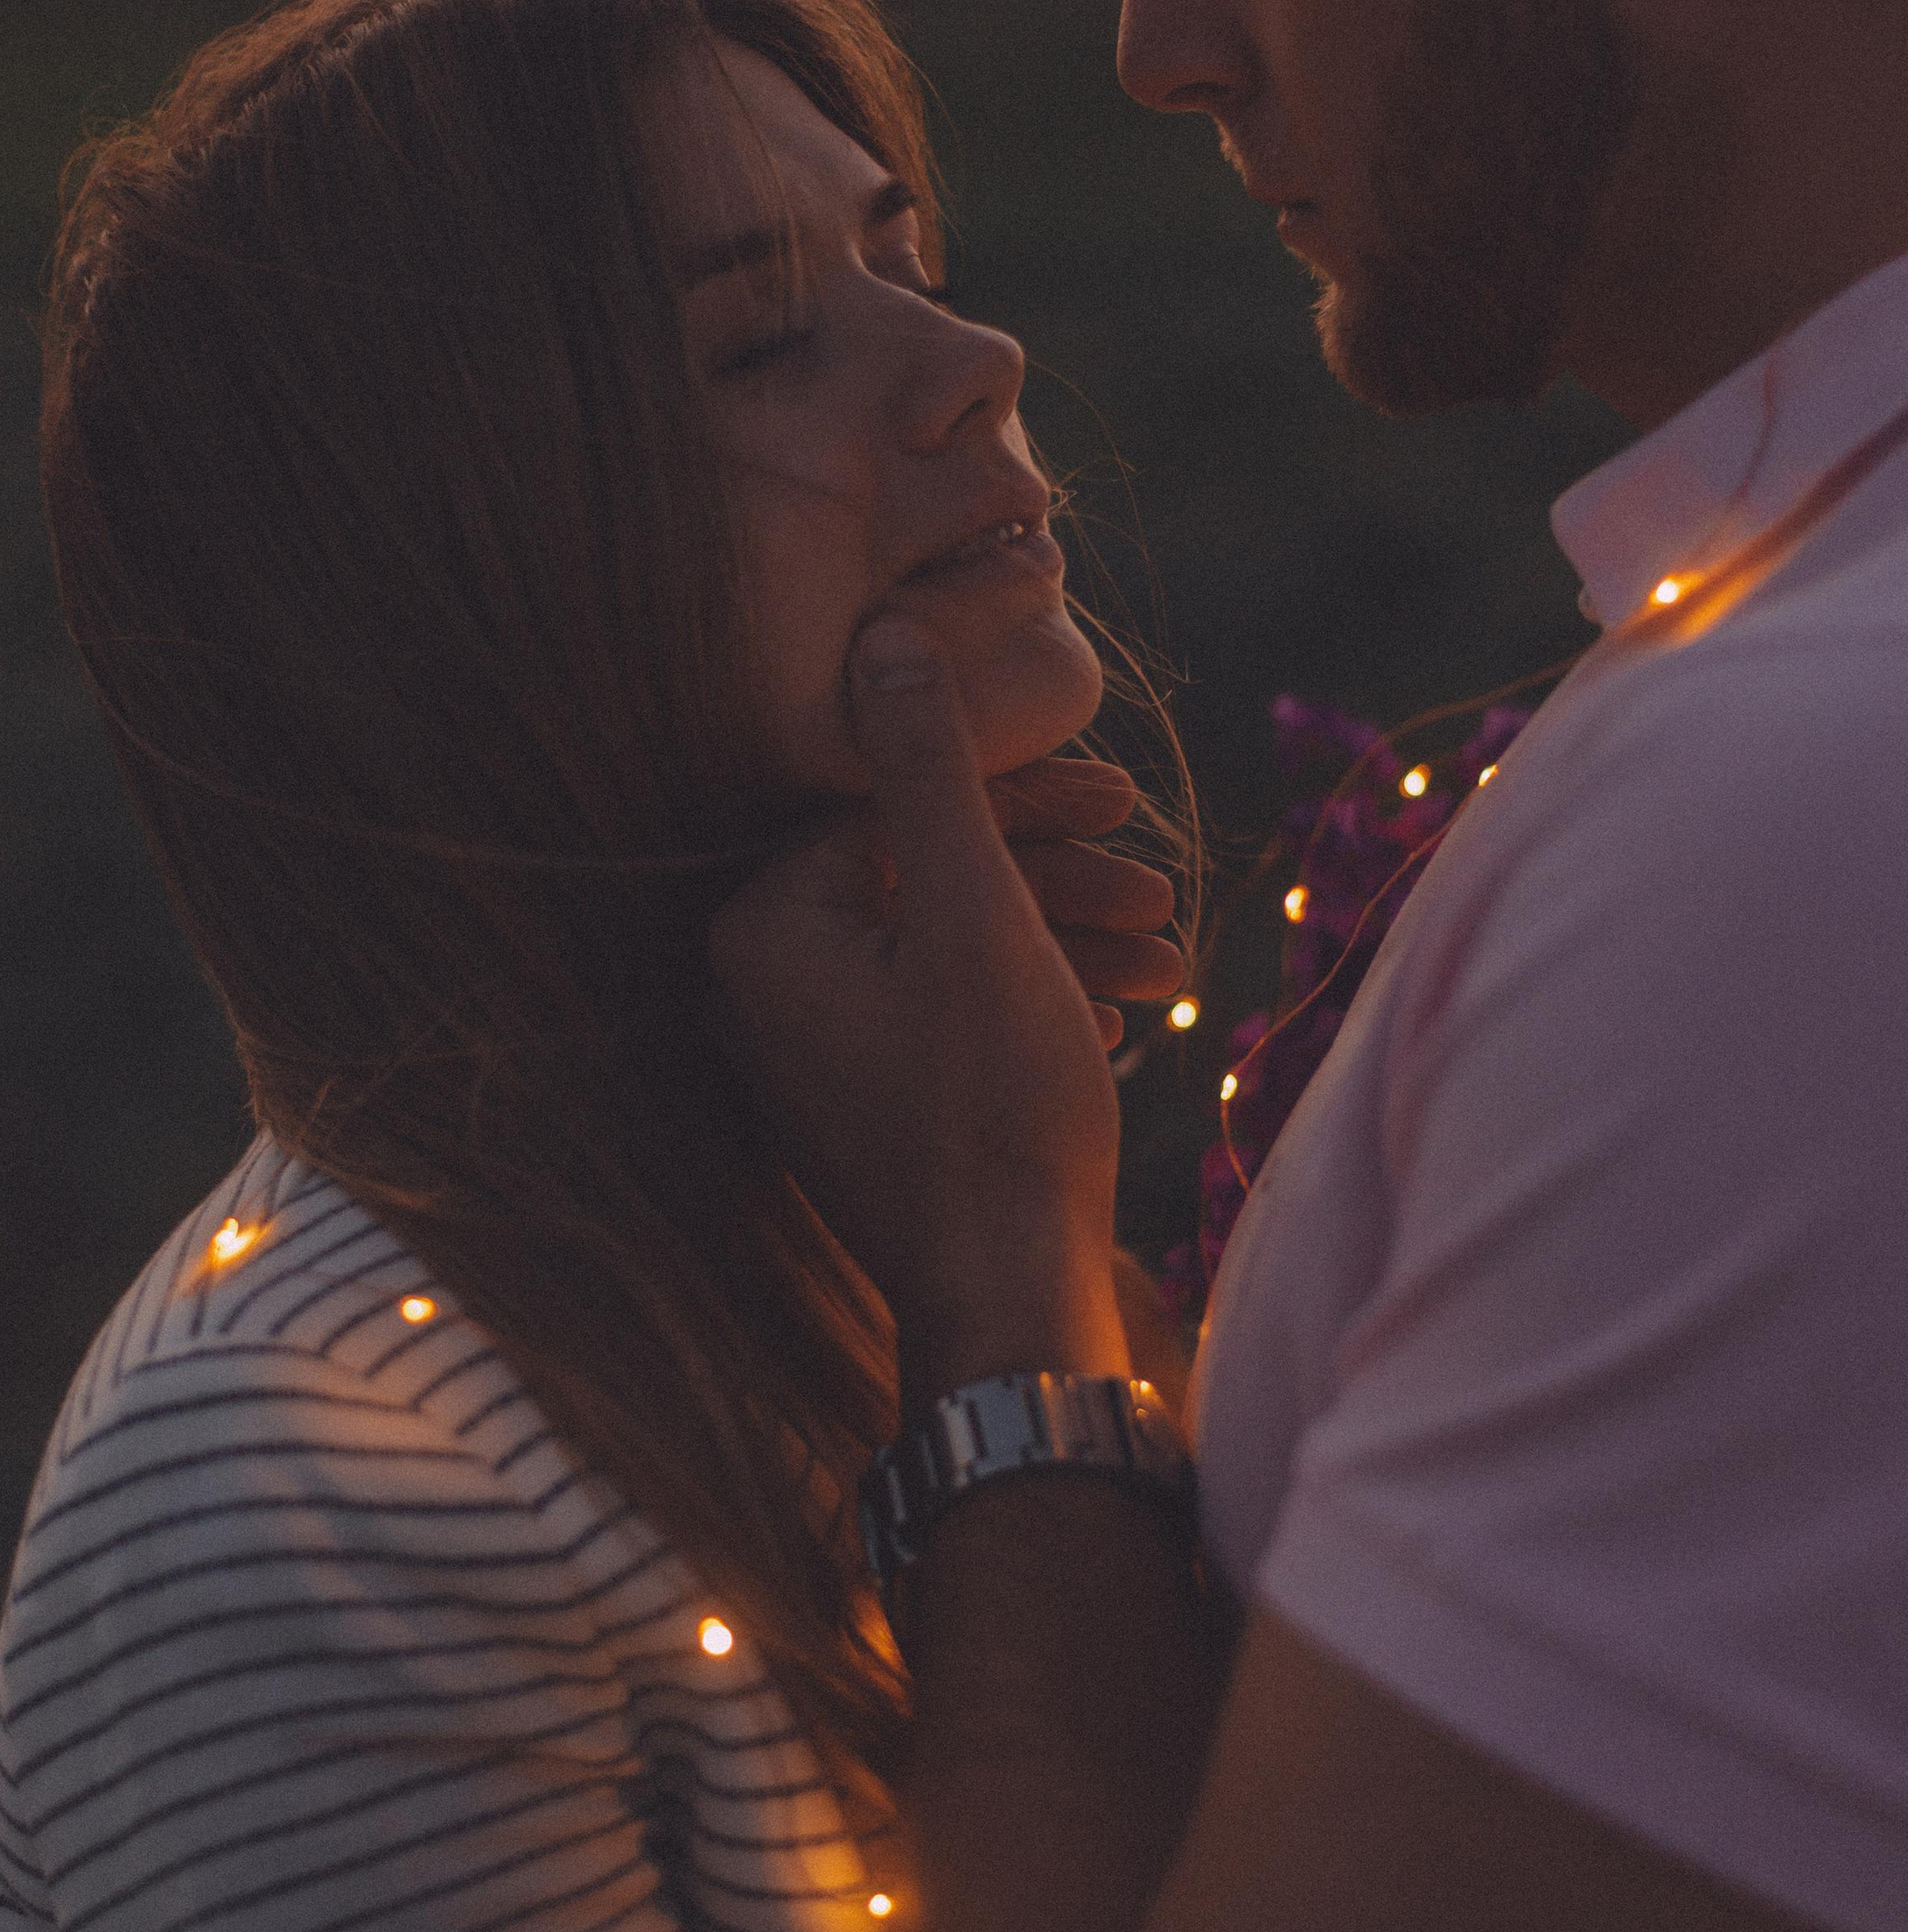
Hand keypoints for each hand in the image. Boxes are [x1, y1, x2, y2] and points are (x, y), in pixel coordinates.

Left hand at [711, 617, 1158, 1403]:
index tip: (1120, 800)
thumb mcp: (976, 910)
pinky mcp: (863, 1099)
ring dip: (1062, 935)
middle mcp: (764, 984)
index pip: (893, 806)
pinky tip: (1117, 1013)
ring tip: (1167, 959)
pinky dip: (1033, 997)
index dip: (1020, 795)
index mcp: (765, 926)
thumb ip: (929, 767)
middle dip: (1053, 873)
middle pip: (925, 874)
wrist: (1009, 1298)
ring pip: (950, 945)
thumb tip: (882, 632)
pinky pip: (947, 1013)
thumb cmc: (992, 1106)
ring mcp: (812, 1049)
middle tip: (1157, 887)